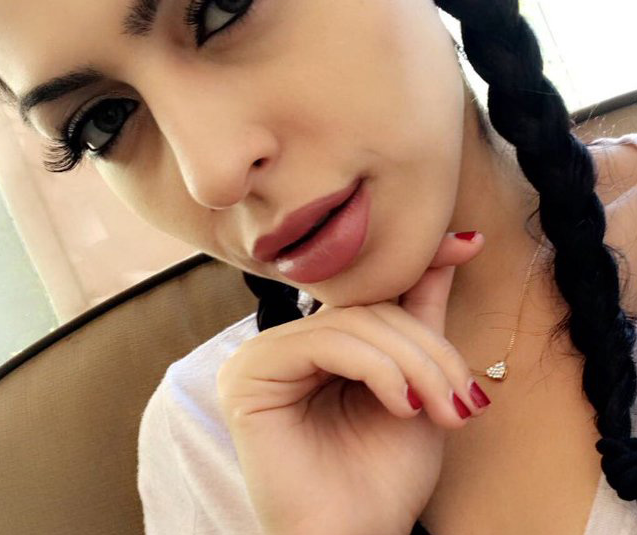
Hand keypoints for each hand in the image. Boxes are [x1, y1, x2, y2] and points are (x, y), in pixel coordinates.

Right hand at [217, 232, 487, 534]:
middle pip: (367, 308)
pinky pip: (324, 342)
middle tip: (465, 397)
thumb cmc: (385, 476)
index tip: (469, 244)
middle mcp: (285, 343)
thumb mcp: (419, 383)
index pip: (371, 292)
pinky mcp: (248, 374)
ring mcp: (261, 355)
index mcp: (319, 342)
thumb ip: (424, 315)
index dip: (418, 265)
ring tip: (443, 408)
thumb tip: (456, 243)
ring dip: (413, 363)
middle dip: (428, 349)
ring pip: (352, 322)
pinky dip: (376, 368)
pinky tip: (402, 405)